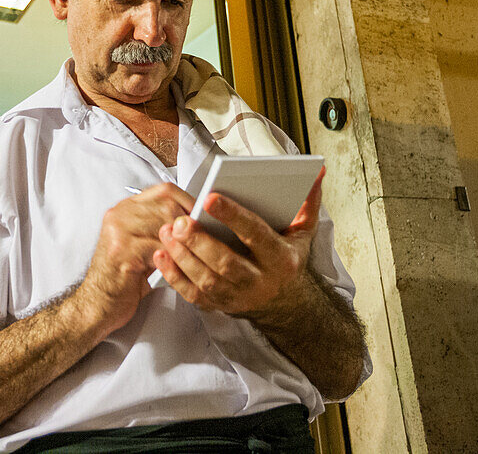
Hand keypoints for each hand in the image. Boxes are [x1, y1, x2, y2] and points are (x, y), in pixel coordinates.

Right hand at [74, 183, 192, 333]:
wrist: (97, 303)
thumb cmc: (124, 278)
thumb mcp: (143, 246)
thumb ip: (162, 229)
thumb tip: (196, 222)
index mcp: (126, 208)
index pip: (164, 190)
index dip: (188, 201)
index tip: (201, 215)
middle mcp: (120, 214)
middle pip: (167, 205)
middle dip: (187, 224)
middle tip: (199, 240)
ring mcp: (118, 231)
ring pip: (165, 226)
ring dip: (181, 244)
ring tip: (187, 257)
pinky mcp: (121, 251)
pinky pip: (158, 249)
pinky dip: (172, 260)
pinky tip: (173, 269)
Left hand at [153, 168, 325, 315]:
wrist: (286, 304)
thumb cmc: (288, 258)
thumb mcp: (304, 232)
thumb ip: (307, 201)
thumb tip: (316, 170)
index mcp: (280, 258)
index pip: (255, 235)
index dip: (233, 216)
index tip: (210, 198)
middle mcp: (260, 281)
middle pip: (226, 263)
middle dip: (200, 242)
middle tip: (180, 221)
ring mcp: (238, 297)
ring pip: (207, 281)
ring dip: (183, 257)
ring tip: (167, 232)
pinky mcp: (220, 306)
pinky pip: (194, 295)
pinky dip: (174, 276)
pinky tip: (161, 255)